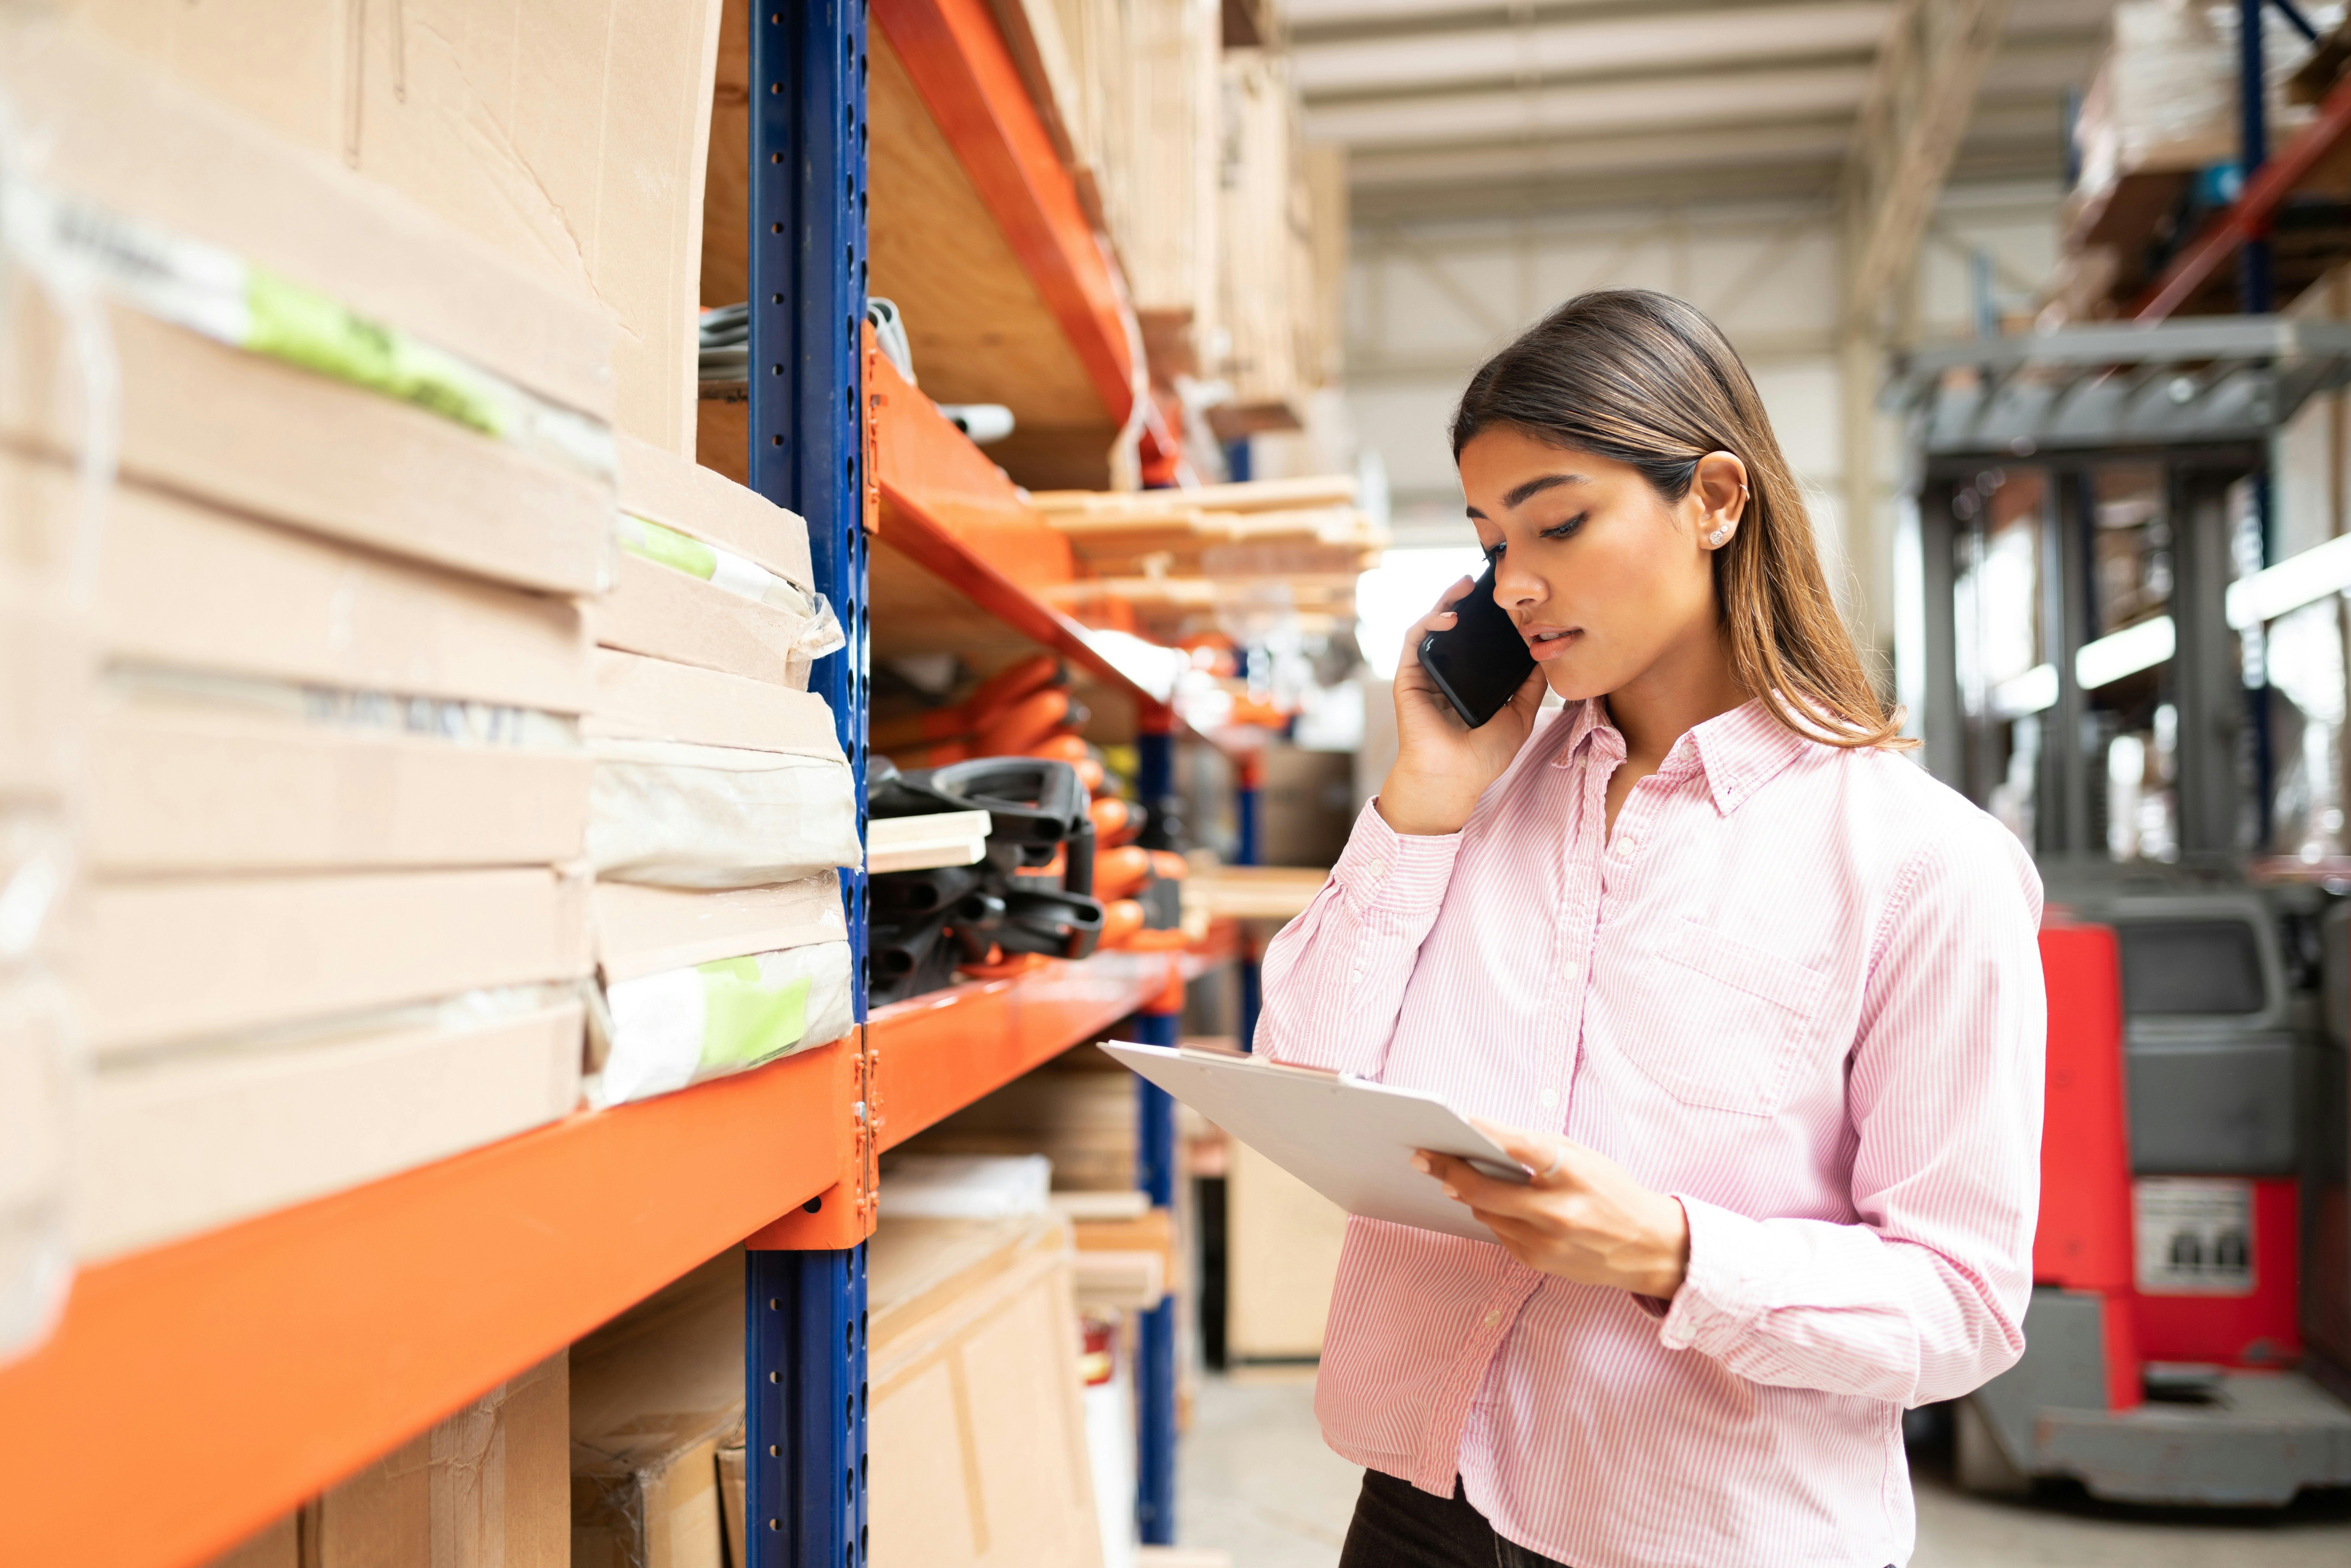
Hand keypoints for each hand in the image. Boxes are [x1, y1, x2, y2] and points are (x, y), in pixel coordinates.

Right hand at [1378, 577, 1547, 835]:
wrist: (1455, 778)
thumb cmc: (1483, 755)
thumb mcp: (1519, 714)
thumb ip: (1531, 685)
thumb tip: (1544, 653)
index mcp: (1469, 680)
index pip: (1476, 640)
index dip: (1488, 617)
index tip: (1506, 600)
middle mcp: (1445, 672)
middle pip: (1452, 627)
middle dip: (1464, 599)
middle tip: (1481, 582)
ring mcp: (1425, 674)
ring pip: (1431, 626)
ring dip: (1445, 601)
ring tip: (1463, 587)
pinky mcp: (1408, 678)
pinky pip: (1415, 641)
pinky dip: (1429, 622)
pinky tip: (1449, 617)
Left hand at [1417, 1120, 1689, 1298]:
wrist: (1648, 1246)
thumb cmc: (1612, 1191)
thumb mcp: (1583, 1157)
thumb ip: (1536, 1148)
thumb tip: (1482, 1135)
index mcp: (1573, 1173)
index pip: (1518, 1147)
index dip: (1480, 1135)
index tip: (1450, 1126)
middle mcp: (1559, 1211)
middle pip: (1486, 1192)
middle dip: (1450, 1173)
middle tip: (1423, 1159)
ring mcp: (1547, 1242)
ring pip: (1486, 1215)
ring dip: (1469, 1196)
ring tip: (1456, 1179)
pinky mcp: (1539, 1263)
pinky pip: (1500, 1235)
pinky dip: (1493, 1218)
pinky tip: (1494, 1206)